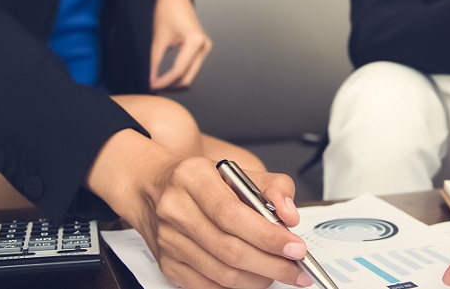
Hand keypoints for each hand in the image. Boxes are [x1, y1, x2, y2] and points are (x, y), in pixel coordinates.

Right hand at [88, 130, 312, 288]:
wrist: (152, 188)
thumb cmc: (199, 180)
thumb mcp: (238, 171)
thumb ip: (273, 187)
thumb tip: (289, 215)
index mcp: (192, 177)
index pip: (232, 214)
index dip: (266, 235)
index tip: (295, 246)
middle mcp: (176, 209)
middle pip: (229, 249)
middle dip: (271, 264)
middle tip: (296, 268)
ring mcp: (169, 240)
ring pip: (221, 273)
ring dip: (258, 279)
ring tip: (279, 273)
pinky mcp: (168, 264)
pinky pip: (207, 287)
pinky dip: (237, 287)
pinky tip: (254, 278)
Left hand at [151, 0, 211, 89]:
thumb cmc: (166, 11)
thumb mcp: (158, 37)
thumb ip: (154, 60)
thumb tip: (150, 79)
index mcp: (196, 40)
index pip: (179, 70)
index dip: (164, 81)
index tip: (150, 86)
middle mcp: (204, 45)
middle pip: (188, 76)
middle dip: (170, 84)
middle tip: (152, 87)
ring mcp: (205, 47)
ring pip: (190, 73)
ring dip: (175, 81)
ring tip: (157, 82)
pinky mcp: (202, 48)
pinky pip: (191, 66)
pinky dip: (179, 73)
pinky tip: (166, 76)